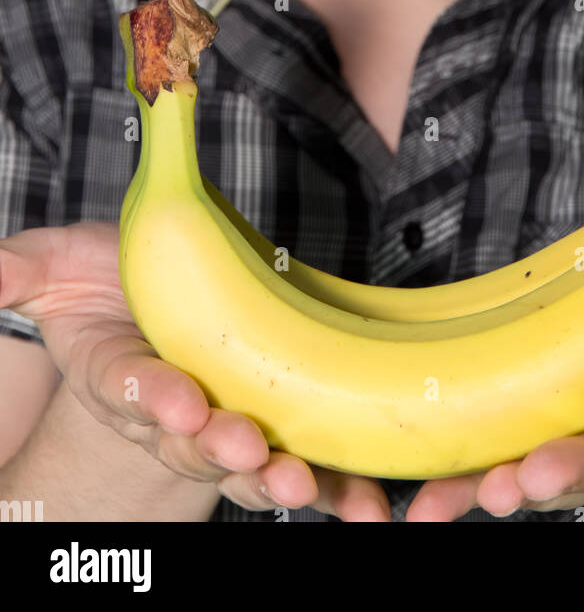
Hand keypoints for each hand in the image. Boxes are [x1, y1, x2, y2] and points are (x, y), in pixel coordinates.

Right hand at [0, 223, 391, 520]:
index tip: (178, 402)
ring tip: (300, 484)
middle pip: (192, 442)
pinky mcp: (271, 429)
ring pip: (247, 464)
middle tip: (245, 447)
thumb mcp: (58, 264)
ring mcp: (221, 425)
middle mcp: (171, 413)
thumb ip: (23, 267)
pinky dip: (334, 489)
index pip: (130, 391)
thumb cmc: (108, 279)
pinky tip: (364, 505)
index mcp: (120, 373)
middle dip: (219, 447)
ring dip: (274, 477)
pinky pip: (304, 464)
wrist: (157, 303)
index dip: (153, 399)